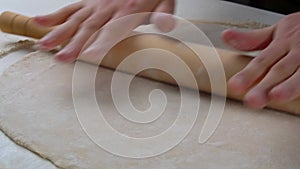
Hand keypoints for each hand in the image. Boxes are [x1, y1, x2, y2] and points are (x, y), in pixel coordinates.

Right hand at [34, 0, 174, 61]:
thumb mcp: (165, 1)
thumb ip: (164, 14)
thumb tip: (166, 25)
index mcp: (128, 12)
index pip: (113, 31)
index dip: (101, 43)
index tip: (89, 56)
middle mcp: (109, 9)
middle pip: (90, 28)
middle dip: (75, 44)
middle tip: (61, 58)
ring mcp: (97, 5)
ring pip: (76, 20)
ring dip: (60, 32)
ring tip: (45, 45)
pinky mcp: (90, 1)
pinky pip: (71, 8)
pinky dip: (55, 16)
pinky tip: (40, 22)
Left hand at [222, 12, 299, 108]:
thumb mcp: (278, 31)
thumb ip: (253, 39)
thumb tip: (225, 36)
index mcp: (282, 43)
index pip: (262, 61)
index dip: (248, 74)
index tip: (233, 86)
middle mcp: (297, 51)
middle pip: (279, 70)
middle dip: (265, 86)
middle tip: (252, 100)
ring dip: (289, 86)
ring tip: (277, 96)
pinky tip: (299, 99)